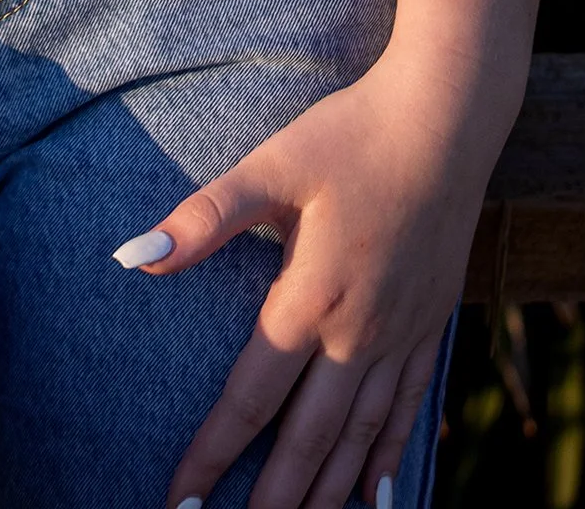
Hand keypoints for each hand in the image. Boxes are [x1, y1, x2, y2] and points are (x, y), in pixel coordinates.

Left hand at [114, 61, 488, 508]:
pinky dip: (389, 458)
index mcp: (311, 297)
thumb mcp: (272, 165)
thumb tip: (136, 257)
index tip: (179, 500)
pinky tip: (378, 498)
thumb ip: (206, 219)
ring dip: (328, 494)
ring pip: (361, 437)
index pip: (251, 397)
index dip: (212, 453)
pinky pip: (408, 407)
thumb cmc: (351, 133)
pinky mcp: (432, 321)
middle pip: (308, 439)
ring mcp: (401, 332)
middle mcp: (359, 331)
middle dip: (272, 501)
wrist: (448, 114)